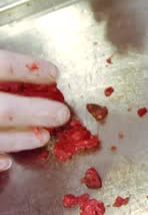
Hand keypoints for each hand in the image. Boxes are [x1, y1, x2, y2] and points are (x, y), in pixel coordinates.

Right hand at [0, 50, 69, 171]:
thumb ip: (3, 67)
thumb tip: (38, 70)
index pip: (0, 65)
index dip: (28, 69)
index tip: (54, 73)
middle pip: (2, 108)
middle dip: (33, 112)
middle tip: (61, 115)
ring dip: (18, 139)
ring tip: (42, 138)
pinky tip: (9, 161)